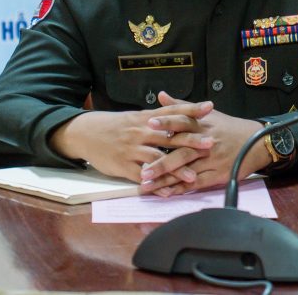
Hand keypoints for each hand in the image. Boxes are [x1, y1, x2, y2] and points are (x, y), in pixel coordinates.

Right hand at [48, 97, 213, 186]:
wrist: (87, 133)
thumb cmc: (118, 125)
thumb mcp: (138, 116)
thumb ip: (161, 114)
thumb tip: (185, 109)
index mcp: (147, 117)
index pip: (173, 111)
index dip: (191, 109)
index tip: (210, 107)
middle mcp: (141, 131)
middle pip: (169, 136)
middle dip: (191, 140)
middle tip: (210, 143)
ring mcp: (132, 149)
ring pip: (157, 159)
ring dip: (176, 168)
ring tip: (193, 176)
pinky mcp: (123, 165)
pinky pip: (142, 176)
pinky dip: (156, 184)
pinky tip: (169, 191)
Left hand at [138, 91, 270, 195]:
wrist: (257, 142)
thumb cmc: (229, 128)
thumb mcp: (208, 114)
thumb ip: (182, 106)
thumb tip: (161, 95)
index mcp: (203, 125)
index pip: (183, 122)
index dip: (167, 123)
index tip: (148, 124)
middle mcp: (207, 143)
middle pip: (182, 151)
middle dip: (161, 162)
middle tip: (142, 170)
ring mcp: (212, 160)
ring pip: (186, 170)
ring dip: (166, 179)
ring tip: (146, 186)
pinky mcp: (218, 174)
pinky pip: (197, 182)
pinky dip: (181, 188)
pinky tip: (166, 193)